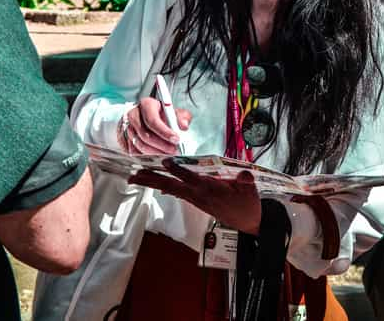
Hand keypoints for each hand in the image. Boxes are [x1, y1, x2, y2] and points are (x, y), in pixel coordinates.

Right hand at [120, 97, 191, 154]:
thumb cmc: (160, 115)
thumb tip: (184, 125)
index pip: (153, 120)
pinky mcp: (125, 139)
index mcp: (146, 105)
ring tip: (168, 153)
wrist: (144, 117)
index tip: (176, 139)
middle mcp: (134, 115)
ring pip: (140, 145)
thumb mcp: (173, 112)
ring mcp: (127, 128)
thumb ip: (182, 117)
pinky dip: (147, 155)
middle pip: (146, 135)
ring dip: (156, 152)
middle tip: (174, 150)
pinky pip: (135, 151)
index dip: (165, 132)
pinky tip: (158, 155)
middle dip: (162, 145)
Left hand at [129, 158, 260, 234]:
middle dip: (152, 180)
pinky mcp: (197, 201)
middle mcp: (199, 195)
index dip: (178, 170)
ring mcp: (196, 199)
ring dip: (153, 182)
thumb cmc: (248, 203)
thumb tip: (245, 174)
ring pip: (170, 189)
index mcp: (210, 190)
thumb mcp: (250, 191)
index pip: (191, 178)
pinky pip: (177, 193)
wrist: (249, 222)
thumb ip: (245, 181)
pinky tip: (156, 185)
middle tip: (134, 176)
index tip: (165, 162)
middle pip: (171, 186)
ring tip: (136, 177)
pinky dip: (164, 187)